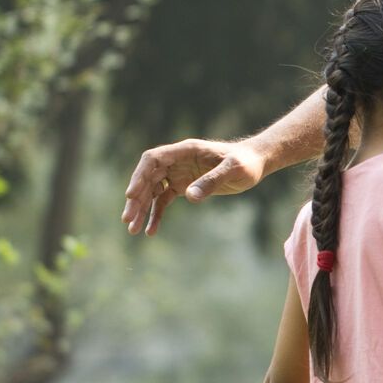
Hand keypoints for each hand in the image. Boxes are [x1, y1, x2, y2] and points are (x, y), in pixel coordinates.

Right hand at [123, 138, 263, 235]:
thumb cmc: (246, 163)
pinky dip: (155, 215)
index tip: (131, 194)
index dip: (139, 175)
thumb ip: (212, 181)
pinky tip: (150, 231)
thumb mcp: (233, 170)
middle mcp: (177, 161)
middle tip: (127, 219)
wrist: (255, 163)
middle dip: (136, 198)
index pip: (153, 160)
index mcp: (185, 151)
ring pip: (152, 191)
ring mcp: (178, 173)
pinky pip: (163, 201)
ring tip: (132, 230)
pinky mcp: (184, 186)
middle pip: (148, 178)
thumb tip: (190, 196)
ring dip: (141, 209)